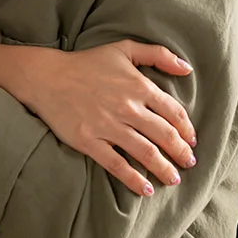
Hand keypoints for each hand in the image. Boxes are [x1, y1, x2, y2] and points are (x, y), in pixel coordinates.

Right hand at [2, 40, 196, 194]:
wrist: (46, 77)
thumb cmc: (86, 62)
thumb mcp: (124, 48)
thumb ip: (158, 54)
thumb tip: (187, 68)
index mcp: (138, 86)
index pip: (173, 112)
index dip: (186, 129)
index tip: (191, 140)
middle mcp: (127, 107)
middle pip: (165, 135)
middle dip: (181, 152)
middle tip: (189, 162)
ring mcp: (108, 126)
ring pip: (146, 153)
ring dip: (164, 169)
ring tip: (173, 179)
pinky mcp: (89, 141)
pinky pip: (117, 165)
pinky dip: (134, 180)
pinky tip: (146, 189)